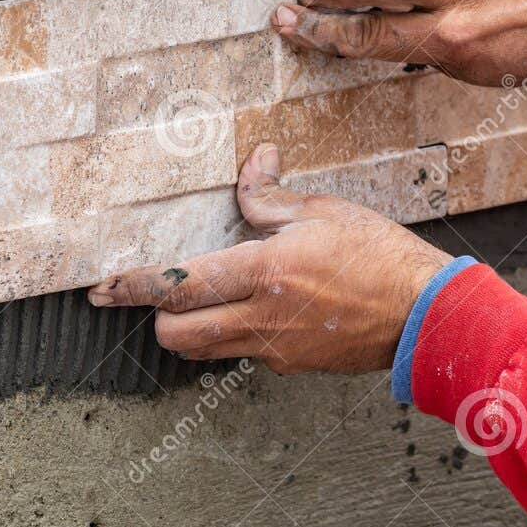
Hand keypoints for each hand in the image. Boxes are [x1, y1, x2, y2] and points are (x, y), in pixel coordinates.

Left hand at [87, 145, 451, 374]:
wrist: (425, 315)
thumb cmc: (379, 256)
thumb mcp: (321, 212)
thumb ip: (269, 196)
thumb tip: (253, 161)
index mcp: (262, 272)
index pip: (178, 286)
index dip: (133, 287)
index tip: (102, 288)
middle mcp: (259, 318)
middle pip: (174, 336)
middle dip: (156, 317)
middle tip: (159, 296)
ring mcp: (272, 348)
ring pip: (202, 352)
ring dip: (189, 330)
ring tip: (201, 303)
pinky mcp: (288, 365)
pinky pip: (241, 354)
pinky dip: (233, 336)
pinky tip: (255, 312)